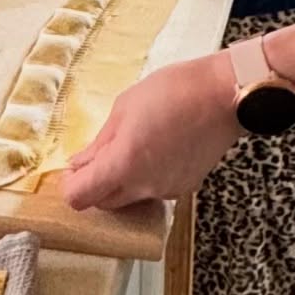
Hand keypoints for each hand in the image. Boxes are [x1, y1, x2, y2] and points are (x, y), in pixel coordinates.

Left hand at [63, 52, 240, 210]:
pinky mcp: (185, 187)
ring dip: (120, 182)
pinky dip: (145, 178)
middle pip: (103, 202)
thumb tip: (81, 162)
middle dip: (93, 184)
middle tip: (96, 155)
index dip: (70, 185)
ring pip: (129, 198)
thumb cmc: (175, 91)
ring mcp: (167, 190)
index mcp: (123, 165)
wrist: (225, 95)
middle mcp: (144, 186)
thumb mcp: (125, 108)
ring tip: (130, 146)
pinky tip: (155, 150)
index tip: (72, 170)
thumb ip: (100, 142)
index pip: (79, 197)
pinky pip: (153, 190)